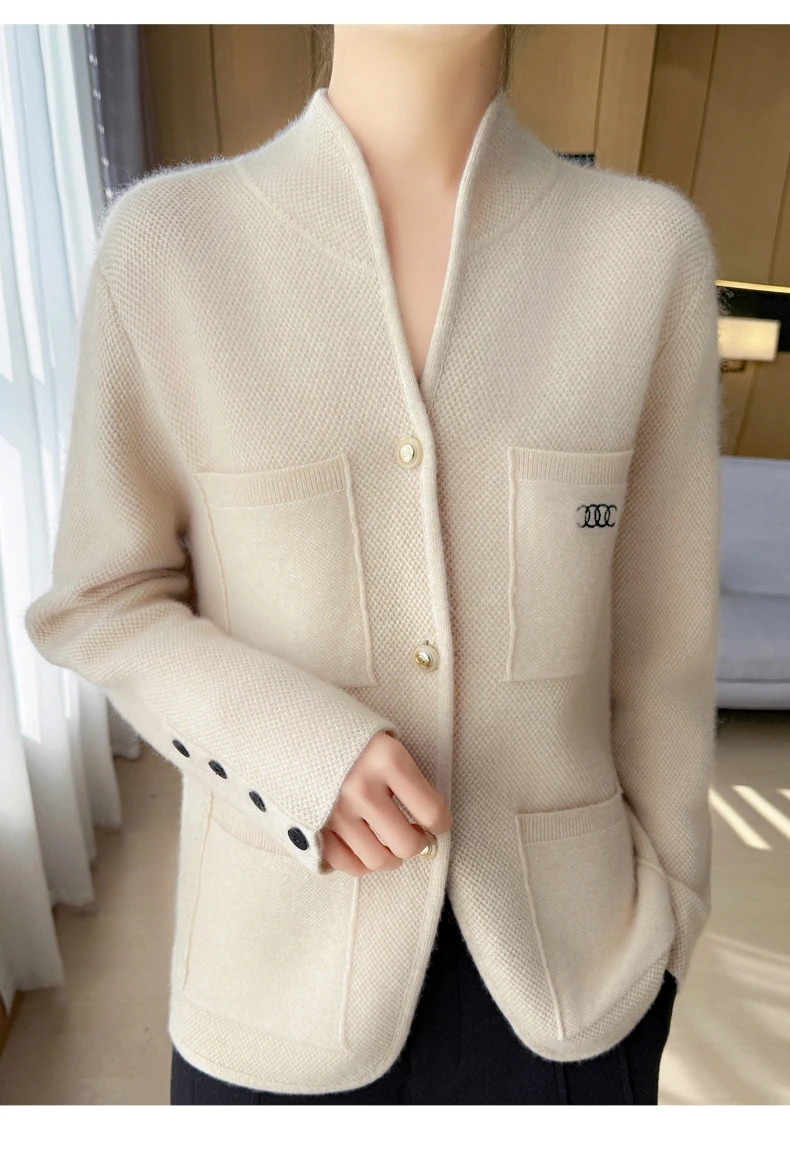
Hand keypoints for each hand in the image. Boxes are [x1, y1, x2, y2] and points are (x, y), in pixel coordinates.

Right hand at [319, 730, 451, 875]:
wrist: (290, 725)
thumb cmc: (346, 733)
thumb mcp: (383, 739)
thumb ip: (404, 776)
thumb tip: (427, 820)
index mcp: (386, 759)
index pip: (430, 811)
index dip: (441, 822)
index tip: (438, 823)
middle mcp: (361, 788)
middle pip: (406, 844)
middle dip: (417, 843)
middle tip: (415, 834)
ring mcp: (335, 812)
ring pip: (378, 860)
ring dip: (391, 856)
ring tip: (390, 842)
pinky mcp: (313, 827)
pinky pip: (347, 864)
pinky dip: (362, 862)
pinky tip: (365, 846)